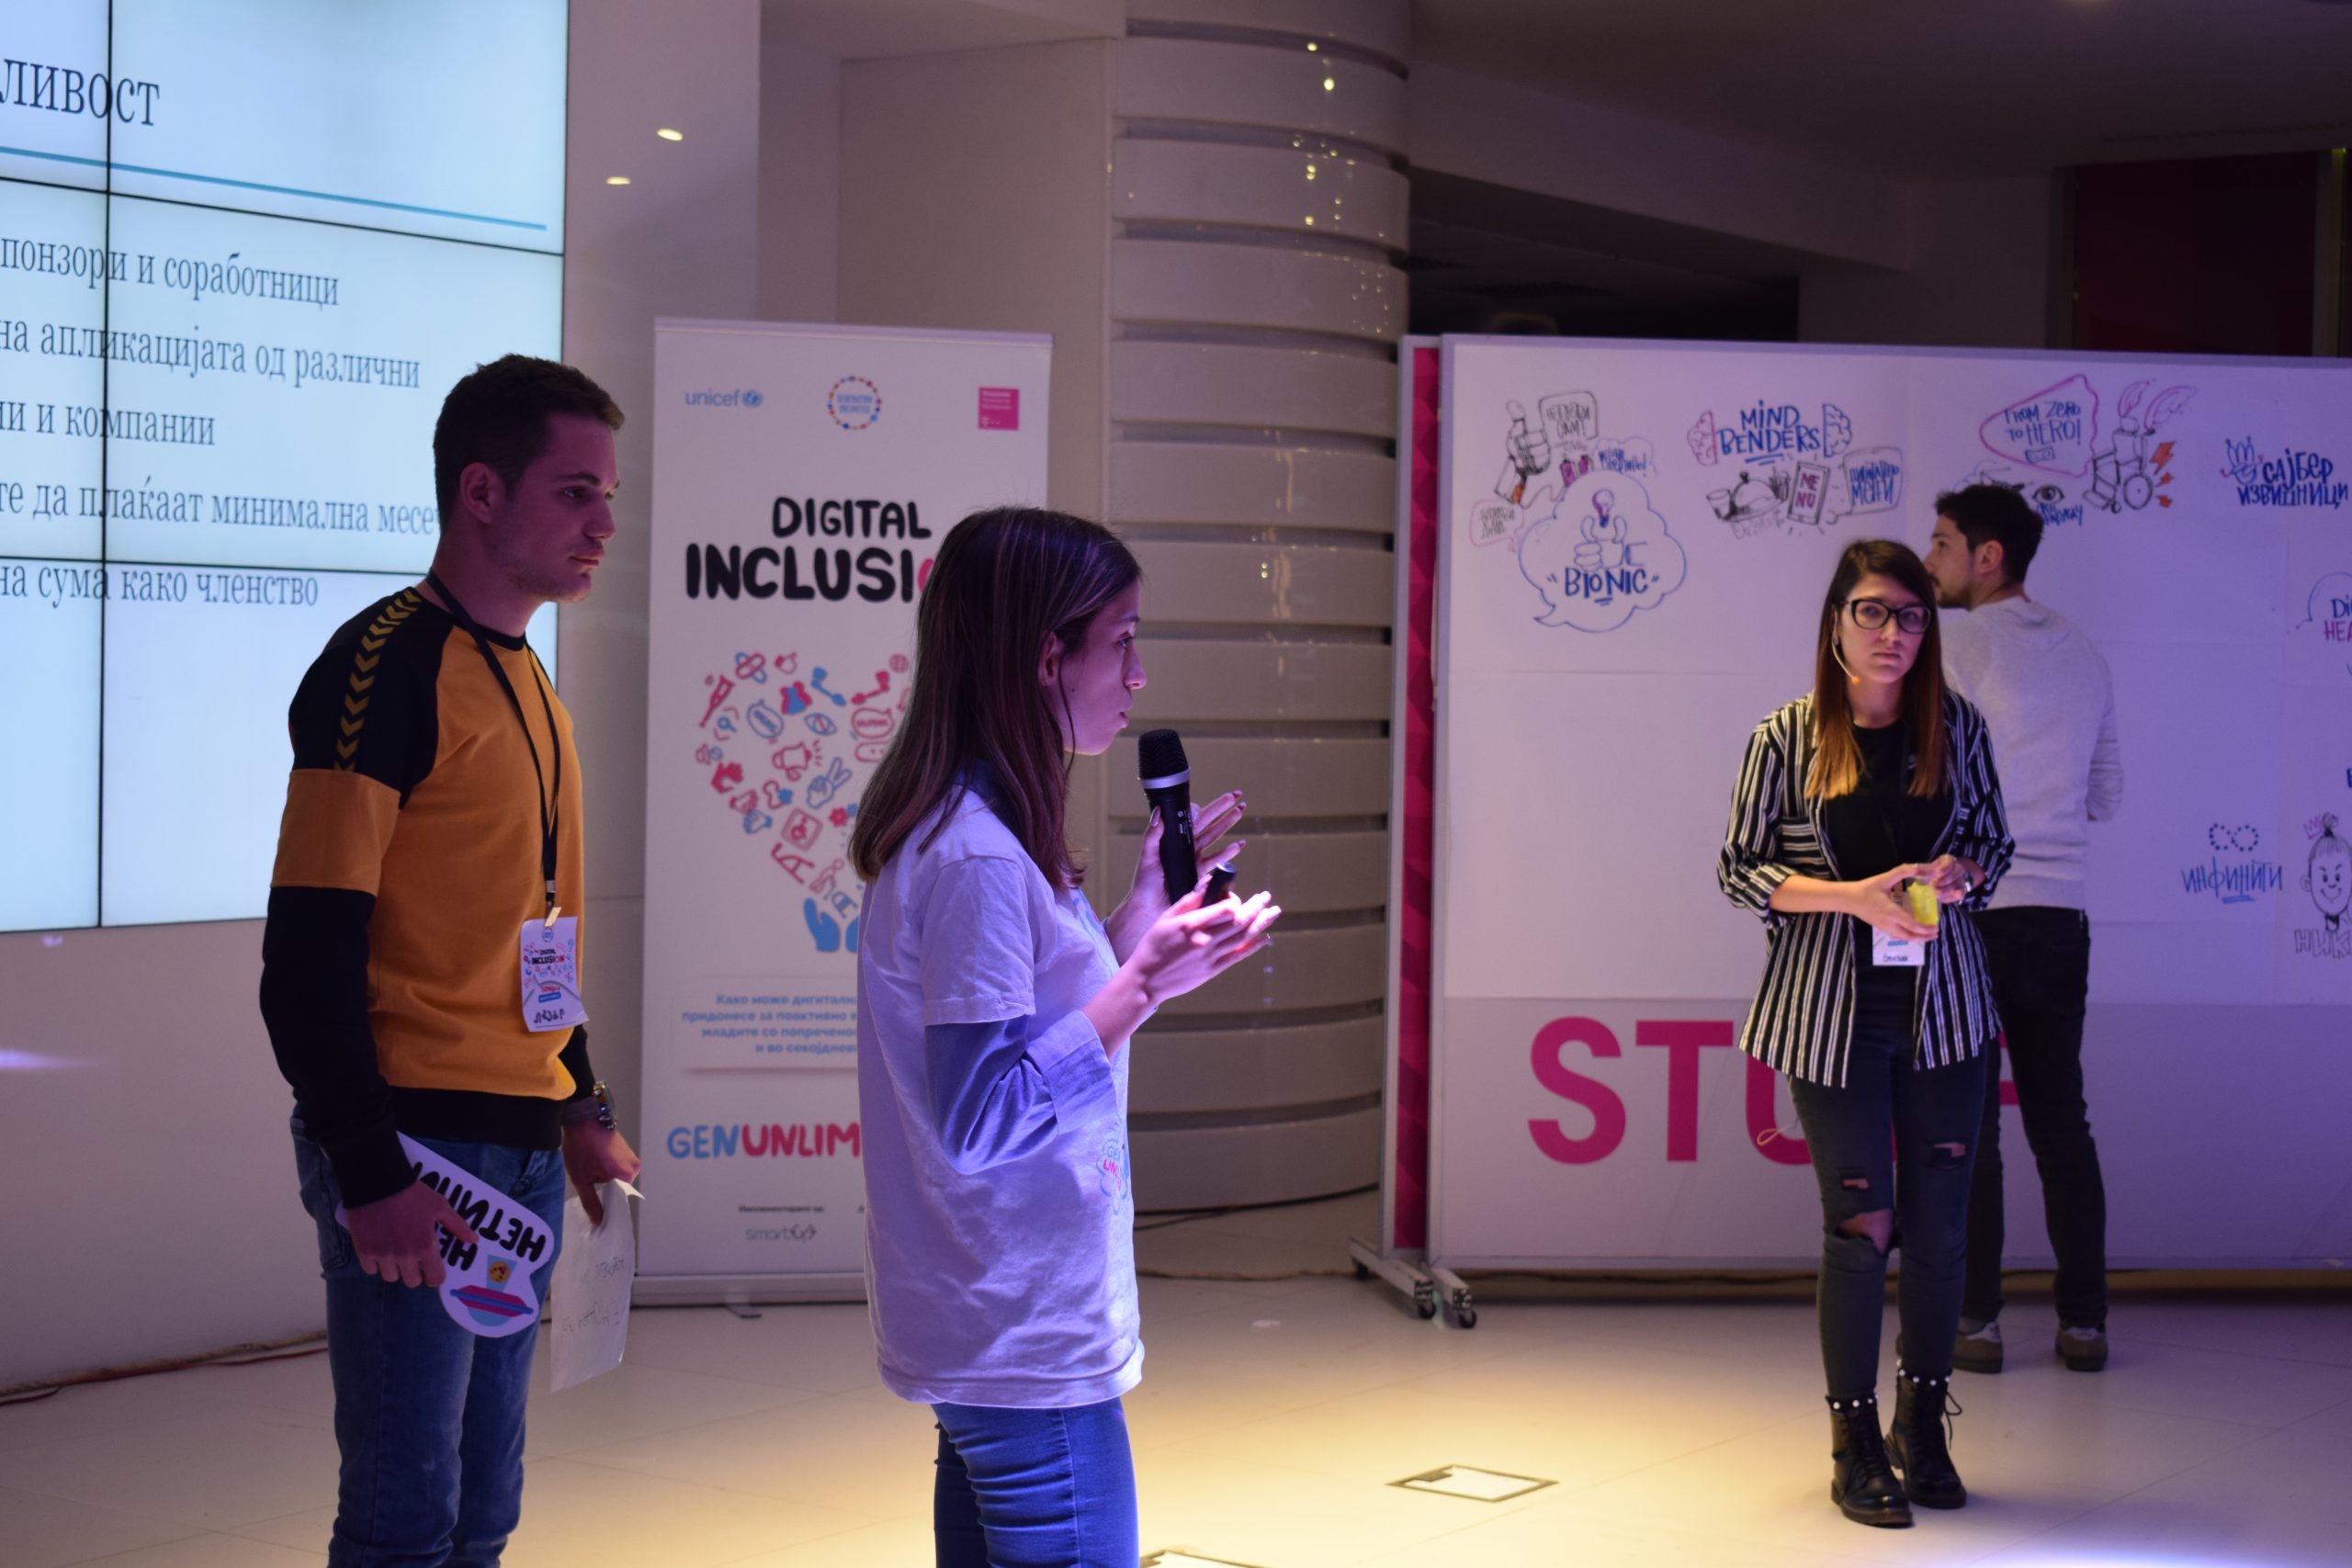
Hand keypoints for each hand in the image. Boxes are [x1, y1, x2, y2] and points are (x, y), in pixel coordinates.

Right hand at [346, 1180, 479, 1288]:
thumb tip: (473, 1240)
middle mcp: (405, 1256)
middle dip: (414, 1272)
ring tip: (395, 1251)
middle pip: (411, 1282)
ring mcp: (383, 1255)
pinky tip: (379, 1248)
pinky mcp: (364, 1252)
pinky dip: (375, 1263)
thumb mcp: (440, 1206)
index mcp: (425, 1246)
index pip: (434, 1279)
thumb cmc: (412, 1194)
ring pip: (390, 1277)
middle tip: (412, 1257)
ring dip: (394, 1268)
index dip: (435, 1275)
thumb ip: (457, 1225)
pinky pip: (370, 1270)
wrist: (378, 1184)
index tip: (431, 1267)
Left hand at [563, 1124, 642, 1225]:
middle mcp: (634, 1167)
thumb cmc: (582, 1148)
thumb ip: (591, 1202)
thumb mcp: (581, 1179)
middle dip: (605, 1190)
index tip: (594, 1207)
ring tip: (591, 1170)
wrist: (583, 1119)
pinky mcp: (628, 1151)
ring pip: (619, 1178)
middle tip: (589, 1184)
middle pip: (620, 1190)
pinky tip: (595, 1163)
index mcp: (626, 1175)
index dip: (606, 1206)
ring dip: (606, 1179)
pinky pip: (620, 1167)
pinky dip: (609, 1169)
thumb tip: (599, 1221)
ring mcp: (632, 1158)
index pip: (619, 1201)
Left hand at [1109, 790, 1246, 960]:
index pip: (1190, 817)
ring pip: (1215, 836)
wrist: (1151, 908)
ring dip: (1228, 824)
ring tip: (1240, 811)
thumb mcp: (1147, 857)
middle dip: (1222, 808)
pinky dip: (1228, 852)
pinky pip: (1217, 859)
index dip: (1203, 807)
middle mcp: (1185, 846)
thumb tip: (1159, 813)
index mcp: (1172, 839)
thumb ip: (1152, 836)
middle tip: (1237, 795)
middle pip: (1207, 822)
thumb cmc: (1145, 883)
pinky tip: (1238, 844)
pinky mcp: (1201, 872)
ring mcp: (1194, 858)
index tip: (1211, 800)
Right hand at [1125, 885, 1281, 1002]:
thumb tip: (1209, 882)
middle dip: (1257, 906)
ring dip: (1261, 923)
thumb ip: (1189, 900)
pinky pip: (1238, 956)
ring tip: (1274, 911)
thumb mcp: (1166, 918)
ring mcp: (1210, 957)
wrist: (1146, 980)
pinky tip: (1265, 937)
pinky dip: (1253, 946)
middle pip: (1240, 921)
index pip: (1226, 908)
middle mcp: (1204, 940)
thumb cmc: (1153, 945)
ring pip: (1243, 937)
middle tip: (1266, 897)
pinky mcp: (1212, 970)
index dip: (1235, 900)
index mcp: (1191, 924)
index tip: (1234, 897)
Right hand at [1845, 864, 1937, 940]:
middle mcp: (1889, 923)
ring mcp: (1884, 927)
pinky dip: (1908, 935)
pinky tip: (1912, 931)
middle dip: (1924, 937)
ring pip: (1903, 937)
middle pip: (1910, 936)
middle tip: (1935, 933)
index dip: (1925, 928)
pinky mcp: (1880, 927)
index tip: (1936, 926)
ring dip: (1916, 938)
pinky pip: (1897, 935)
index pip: (1912, 925)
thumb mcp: (1883, 879)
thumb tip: (1916, 867)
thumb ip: (1900, 872)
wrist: (1848, 899)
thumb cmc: (1865, 889)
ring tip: (1926, 935)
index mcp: (1891, 912)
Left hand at [1919, 855, 1976, 903]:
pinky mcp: (1961, 890)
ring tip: (1935, 893)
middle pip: (1957, 872)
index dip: (1945, 867)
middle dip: (1945, 879)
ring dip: (1947, 889)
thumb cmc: (1930, 874)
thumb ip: (1919, 869)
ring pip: (1959, 883)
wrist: (1939, 883)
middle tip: (1933, 884)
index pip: (1950, 861)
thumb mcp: (1925, 869)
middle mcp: (1957, 869)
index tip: (1937, 873)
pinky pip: (1960, 893)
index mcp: (1948, 861)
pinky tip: (1943, 898)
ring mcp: (1960, 880)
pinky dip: (1952, 896)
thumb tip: (1908, 870)